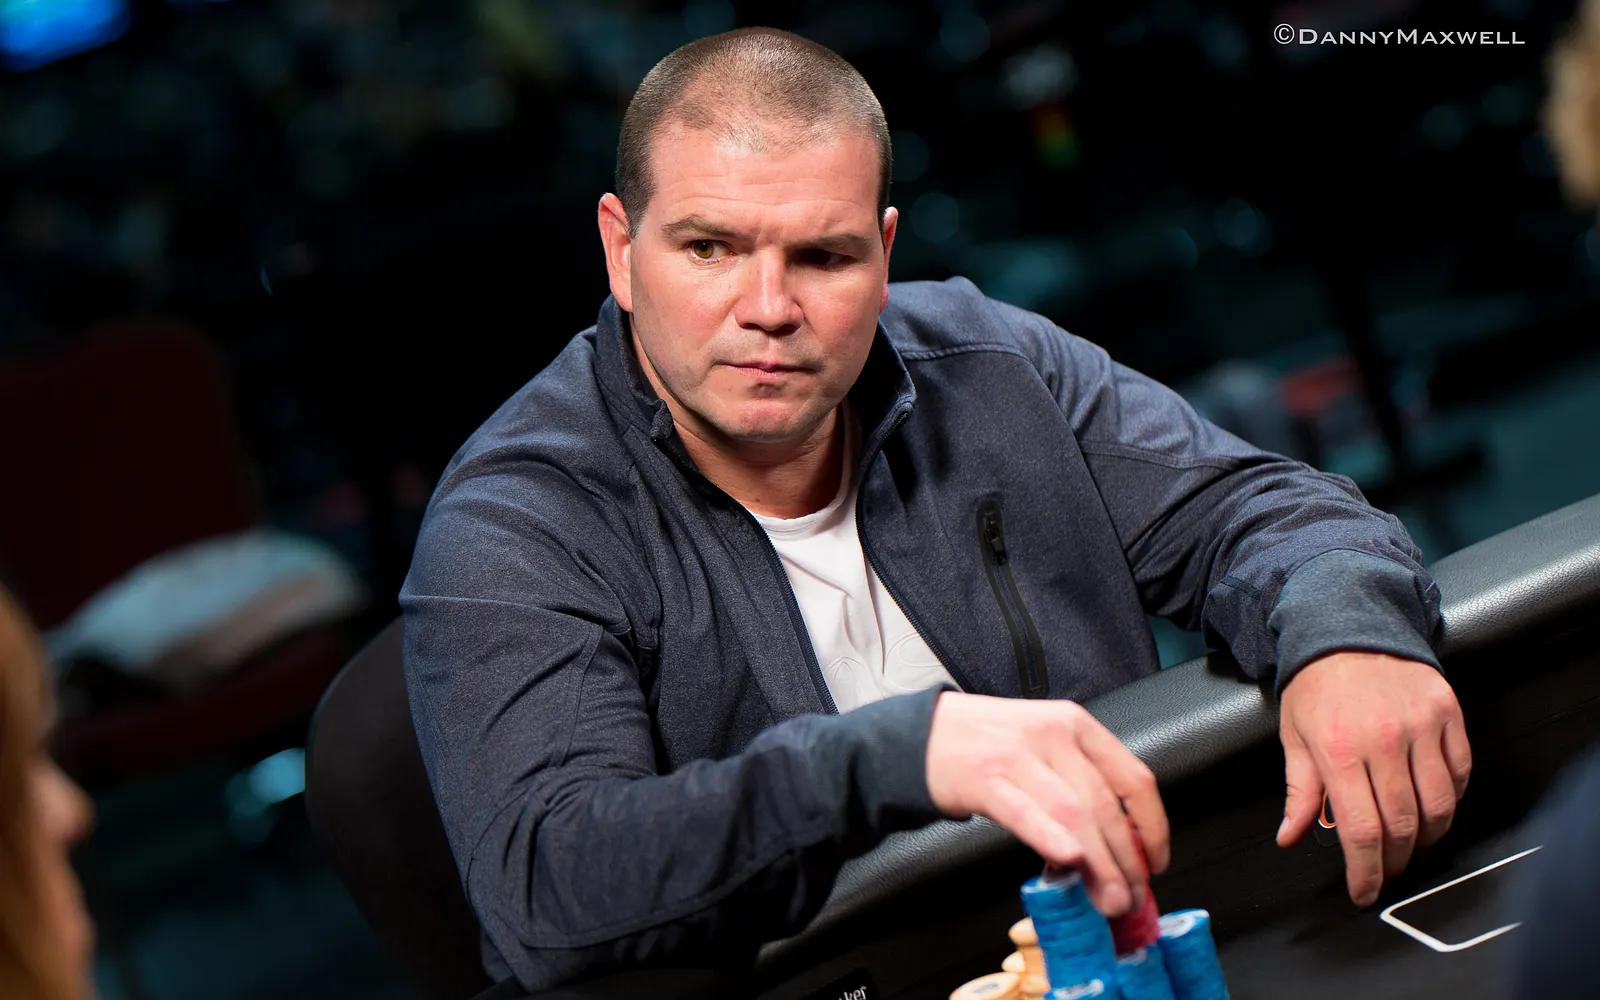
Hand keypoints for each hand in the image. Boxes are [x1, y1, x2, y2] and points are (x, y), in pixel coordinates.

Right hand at [925, 691, 1168, 916]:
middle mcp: (1053, 734)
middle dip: (1126, 860)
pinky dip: (1050, 837)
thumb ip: (1080, 782)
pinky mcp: (985, 779)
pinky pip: (1025, 813)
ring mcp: (1018, 755)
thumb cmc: (989, 743)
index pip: (1132, 779)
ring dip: (1099, 864)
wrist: (925, 733)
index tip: (1155, 862)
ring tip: (1109, 897)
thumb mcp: (1046, 744)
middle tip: (1132, 895)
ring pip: (1074, 814)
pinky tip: (1067, 859)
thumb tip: (1115, 848)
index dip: (1152, 827)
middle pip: (1105, 805)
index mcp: (1075, 725)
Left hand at [1276, 652, 1471, 905]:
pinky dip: (1450, 799)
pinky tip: (1432, 803)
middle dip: (1395, 860)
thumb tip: (1291, 836)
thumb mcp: (1293, 734)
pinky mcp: (1447, 712)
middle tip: (1386, 869)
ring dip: (1427, 837)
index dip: (1366, 871)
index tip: (1364, 891)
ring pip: (1438, 806)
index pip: (1361, 830)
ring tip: (1411, 842)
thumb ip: (1299, 791)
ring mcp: (1421, 726)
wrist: (1347, 622)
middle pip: (1403, 826)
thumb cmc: (1315, 680)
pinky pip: (1460, 773)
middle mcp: (1383, 740)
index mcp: (1338, 749)